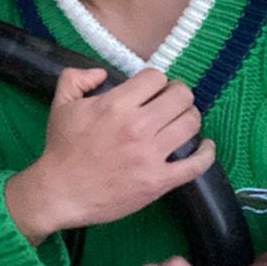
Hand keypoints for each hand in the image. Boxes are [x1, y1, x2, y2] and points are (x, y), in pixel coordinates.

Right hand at [6, 67, 213, 240]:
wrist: (61, 192)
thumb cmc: (61, 148)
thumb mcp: (60, 104)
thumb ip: (76, 78)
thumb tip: (101, 73)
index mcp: (114, 106)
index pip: (155, 78)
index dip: (155, 80)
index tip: (151, 89)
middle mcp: (137, 127)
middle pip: (181, 96)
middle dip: (178, 94)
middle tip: (171, 101)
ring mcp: (151, 156)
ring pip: (191, 124)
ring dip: (190, 117)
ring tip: (182, 120)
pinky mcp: (159, 181)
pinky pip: (196, 164)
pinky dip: (206, 153)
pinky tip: (205, 146)